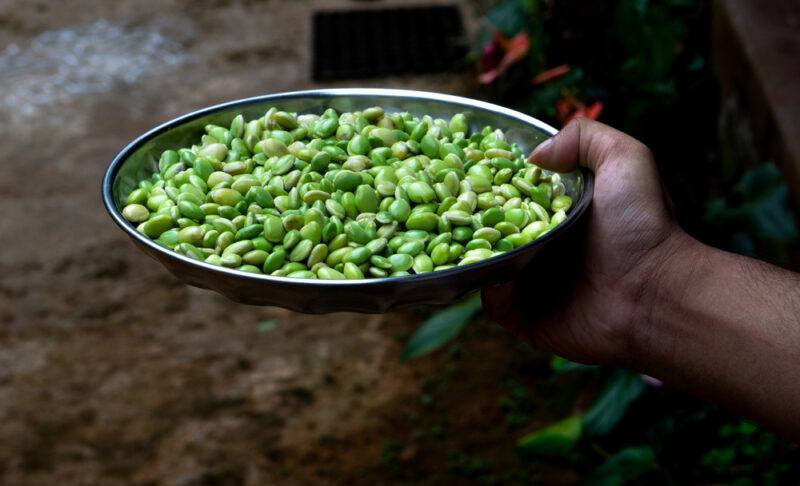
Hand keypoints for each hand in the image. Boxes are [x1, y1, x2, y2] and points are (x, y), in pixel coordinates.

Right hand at [482, 118, 688, 365]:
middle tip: (453, 205)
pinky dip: (489, 290)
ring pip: (487, 266)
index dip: (491, 181)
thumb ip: (585, 137)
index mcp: (558, 213)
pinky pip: (493, 303)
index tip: (468, 169)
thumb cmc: (644, 226)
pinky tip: (497, 276)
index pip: (511, 193)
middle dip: (471, 217)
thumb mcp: (626, 159)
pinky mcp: (527, 318)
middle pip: (491, 228)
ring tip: (466, 241)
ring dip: (473, 255)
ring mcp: (532, 283)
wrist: (655, 294)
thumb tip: (534, 155)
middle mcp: (542, 246)